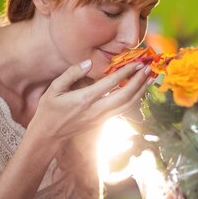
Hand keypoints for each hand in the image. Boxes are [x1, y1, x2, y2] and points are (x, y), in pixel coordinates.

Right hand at [27, 59, 151, 147]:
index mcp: (84, 99)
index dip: (126, 72)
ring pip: (127, 105)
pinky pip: (123, 110)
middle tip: (148, 68)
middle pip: (125, 96)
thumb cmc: (49, 110)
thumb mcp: (54, 89)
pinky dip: (133, 100)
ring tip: (148, 78)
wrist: (49, 136)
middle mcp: (96, 110)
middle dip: (138, 81)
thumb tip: (88, 63)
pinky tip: (138, 91)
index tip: (137, 62)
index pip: (111, 83)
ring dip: (140, 91)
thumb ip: (71, 73)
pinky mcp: (103, 122)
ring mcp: (101, 118)